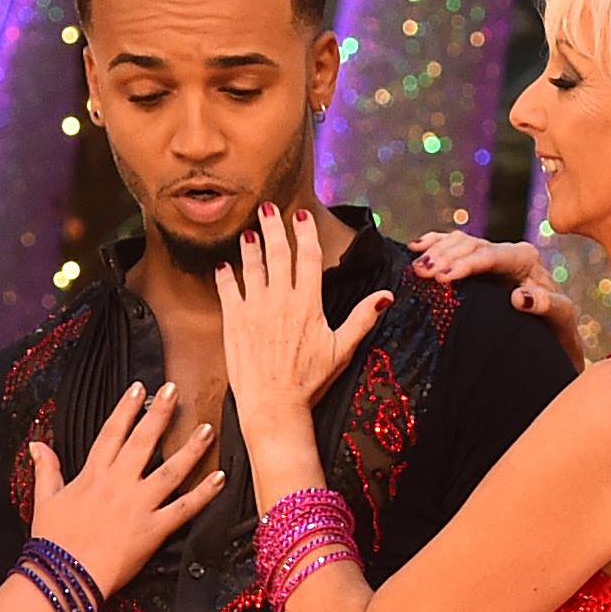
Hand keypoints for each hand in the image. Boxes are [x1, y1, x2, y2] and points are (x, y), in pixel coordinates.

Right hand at [20, 379, 221, 595]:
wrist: (64, 575)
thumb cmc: (52, 541)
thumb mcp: (44, 500)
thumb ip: (46, 469)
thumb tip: (37, 444)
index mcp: (92, 475)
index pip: (112, 433)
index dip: (126, 408)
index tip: (139, 388)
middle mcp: (118, 484)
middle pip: (143, 441)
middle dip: (160, 413)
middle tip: (175, 391)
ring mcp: (138, 505)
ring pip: (170, 470)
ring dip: (190, 448)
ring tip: (207, 429)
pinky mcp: (153, 529)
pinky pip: (184, 508)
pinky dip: (204, 494)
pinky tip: (220, 477)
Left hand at [216, 205, 391, 435]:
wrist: (274, 404)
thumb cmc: (309, 380)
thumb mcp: (342, 349)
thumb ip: (362, 319)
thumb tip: (386, 297)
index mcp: (308, 303)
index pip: (308, 257)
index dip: (304, 233)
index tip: (300, 217)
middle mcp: (281, 299)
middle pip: (277, 252)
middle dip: (273, 226)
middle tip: (268, 208)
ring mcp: (255, 308)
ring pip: (251, 266)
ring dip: (250, 246)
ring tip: (249, 232)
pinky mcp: (234, 321)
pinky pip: (227, 289)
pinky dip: (225, 274)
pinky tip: (224, 265)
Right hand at [412, 229, 588, 367]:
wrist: (554, 334)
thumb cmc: (558, 329)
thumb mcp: (561, 318)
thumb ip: (547, 305)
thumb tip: (520, 296)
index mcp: (526, 259)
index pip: (491, 255)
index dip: (464, 264)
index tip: (442, 277)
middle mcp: (509, 252)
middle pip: (471, 244)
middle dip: (444, 256)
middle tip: (421, 272)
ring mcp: (493, 256)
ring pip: (460, 242)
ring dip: (435, 251)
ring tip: (416, 267)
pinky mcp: (481, 264)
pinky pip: (454, 247)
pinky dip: (435, 245)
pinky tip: (416, 247)